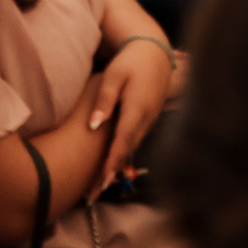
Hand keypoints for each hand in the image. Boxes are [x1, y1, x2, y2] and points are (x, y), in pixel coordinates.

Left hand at [78, 39, 178, 194]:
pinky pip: (134, 141)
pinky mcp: (148, 119)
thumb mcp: (114, 76)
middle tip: (91, 195)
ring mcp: (149, 120)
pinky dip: (123, 156)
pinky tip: (111, 166)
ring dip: (115, 168)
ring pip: (131, 148)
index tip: (101, 182)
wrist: (156, 52)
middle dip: (109, 174)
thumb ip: (104, 100)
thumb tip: (93, 126)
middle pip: (126, 152)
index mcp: (136, 109)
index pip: (122, 142)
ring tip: (97, 188)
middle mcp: (145, 119)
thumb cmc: (131, 61)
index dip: (111, 164)